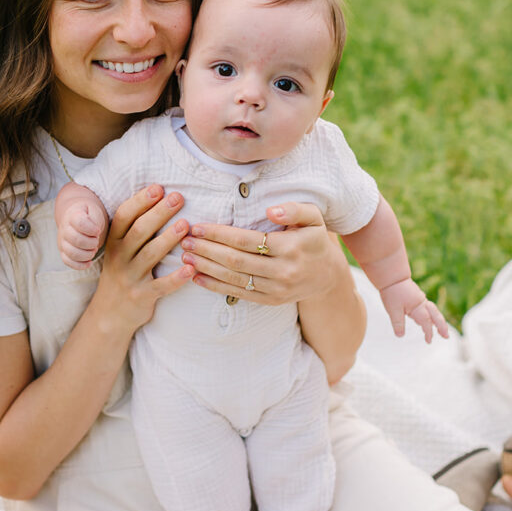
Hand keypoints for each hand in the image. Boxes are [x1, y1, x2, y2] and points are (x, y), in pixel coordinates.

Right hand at [58, 202, 105, 269]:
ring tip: (94, 250)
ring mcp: (62, 242)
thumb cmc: (89, 215)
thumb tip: (95, 233)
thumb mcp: (94, 211)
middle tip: (96, 241)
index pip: (80, 223)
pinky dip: (81, 265)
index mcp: (72, 216)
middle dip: (92, 243)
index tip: (98, 231)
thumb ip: (95, 219)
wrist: (78, 219)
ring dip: (88, 255)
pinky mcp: (63, 252)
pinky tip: (90, 262)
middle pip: (76, 240)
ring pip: (72, 253)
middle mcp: (64, 229)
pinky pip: (68, 262)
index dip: (91, 229)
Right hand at [93, 185, 194, 332]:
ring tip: (186, 225)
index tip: (158, 188)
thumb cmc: (121, 274)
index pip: (124, 217)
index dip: (140, 201)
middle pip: (139, 231)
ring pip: (150, 255)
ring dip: (168, 238)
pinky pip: (161, 286)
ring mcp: (130, 278)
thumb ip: (132, 229)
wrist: (109, 314)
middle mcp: (119, 258)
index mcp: (113, 243)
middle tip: (178, 197)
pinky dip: (177, 278)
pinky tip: (191, 268)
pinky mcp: (142, 296)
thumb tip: (158, 198)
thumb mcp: (118, 251)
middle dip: (159, 213)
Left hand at [179, 201, 334, 305]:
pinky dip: (215, 286)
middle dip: (207, 250)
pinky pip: (238, 294)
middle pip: (236, 261)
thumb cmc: (313, 238)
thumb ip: (294, 209)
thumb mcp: (313, 217)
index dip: (219, 234)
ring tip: (185, 256)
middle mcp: (282, 271)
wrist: (327, 275)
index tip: (198, 227)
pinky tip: (197, 277)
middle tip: (184, 241)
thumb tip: (270, 212)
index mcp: (290, 248)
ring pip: (234, 279)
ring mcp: (276, 289)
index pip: (246, 241)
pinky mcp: (270, 301)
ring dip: (206, 268)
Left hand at [379, 279, 448, 341]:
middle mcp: (422, 302)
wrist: (391, 275)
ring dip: (437, 321)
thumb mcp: (393, 310)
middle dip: (442, 326)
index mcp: (418, 306)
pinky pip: (427, 308)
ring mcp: (420, 299)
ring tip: (440, 330)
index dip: (429, 332)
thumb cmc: (392, 291)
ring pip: (433, 311)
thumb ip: (398, 323)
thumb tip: (400, 336)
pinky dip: (430, 315)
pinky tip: (426, 320)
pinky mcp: (416, 296)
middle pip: (436, 316)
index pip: (426, 322)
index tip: (429, 341)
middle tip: (446, 336)